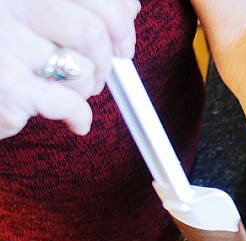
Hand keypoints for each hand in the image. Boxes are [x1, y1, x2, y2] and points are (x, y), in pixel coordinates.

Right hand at [0, 0, 139, 137]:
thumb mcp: (18, 13)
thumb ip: (68, 4)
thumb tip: (129, 8)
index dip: (118, 17)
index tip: (123, 37)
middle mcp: (7, 7)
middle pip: (91, 31)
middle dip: (106, 58)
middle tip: (101, 69)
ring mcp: (3, 47)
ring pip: (82, 68)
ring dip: (88, 85)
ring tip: (70, 88)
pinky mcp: (7, 89)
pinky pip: (69, 103)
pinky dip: (80, 115)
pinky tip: (75, 120)